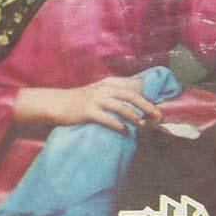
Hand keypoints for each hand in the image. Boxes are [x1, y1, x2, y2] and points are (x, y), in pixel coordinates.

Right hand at [15, 76, 161, 133]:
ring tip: (142, 125)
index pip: (132, 87)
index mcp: (108, 83)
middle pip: (130, 95)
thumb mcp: (99, 91)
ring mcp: (95, 99)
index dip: (147, 96)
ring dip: (134, 116)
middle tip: (157, 116)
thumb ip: (115, 93)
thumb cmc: (80, 100)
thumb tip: (135, 101)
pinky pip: (106, 118)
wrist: (57, 103)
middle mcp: (104, 89)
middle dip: (146, 105)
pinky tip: (125, 131)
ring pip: (120, 106)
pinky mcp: (88, 111)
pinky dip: (118, 125)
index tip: (157, 106)